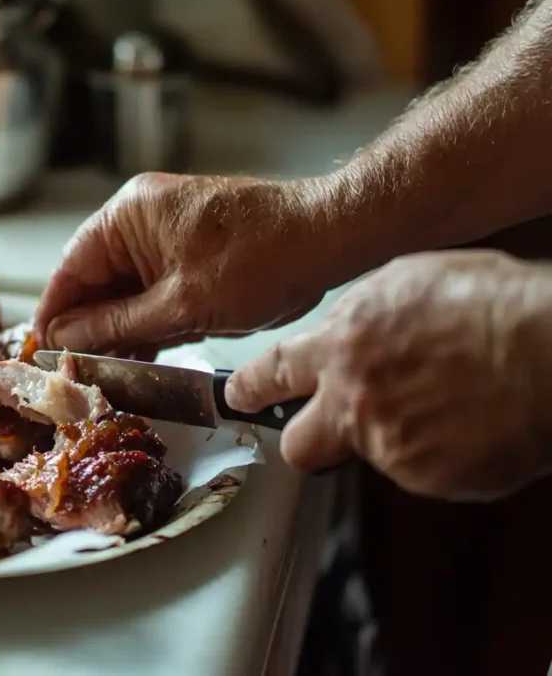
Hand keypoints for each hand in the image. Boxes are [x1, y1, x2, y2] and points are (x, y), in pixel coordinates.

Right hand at [34, 172, 336, 354]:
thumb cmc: (262, 259)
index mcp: (129, 215)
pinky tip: (139, 356)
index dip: (55, 314)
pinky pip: (152, 290)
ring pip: (123, 289)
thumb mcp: (180, 305)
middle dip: (86, 327)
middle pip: (95, 280)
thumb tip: (67, 338)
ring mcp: (166, 236)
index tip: (43, 353)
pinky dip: (146, 321)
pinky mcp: (188, 254)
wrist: (329, 239)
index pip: (72, 269)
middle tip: (75, 372)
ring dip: (117, 329)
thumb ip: (117, 325)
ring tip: (105, 372)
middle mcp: (141, 218)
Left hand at [225, 250, 551, 500]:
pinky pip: (421, 474)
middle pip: (297, 446)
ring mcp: (385, 442)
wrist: (547, 351)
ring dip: (398, 441)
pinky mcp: (423, 477)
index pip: (274, 371)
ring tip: (448, 407)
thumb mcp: (409, 284)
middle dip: (307, 442)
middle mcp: (352, 398)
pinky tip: (470, 427)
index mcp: (343, 342)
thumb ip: (364, 318)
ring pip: (372, 457)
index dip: (251, 387)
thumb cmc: (492, 305)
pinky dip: (441, 458)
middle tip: (330, 432)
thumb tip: (351, 333)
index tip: (239, 395)